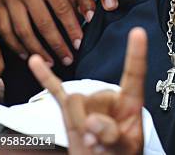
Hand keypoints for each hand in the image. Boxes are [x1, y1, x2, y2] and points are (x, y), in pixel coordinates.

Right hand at [0, 0, 81, 64]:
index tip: (80, 42)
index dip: (72, 29)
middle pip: (45, 25)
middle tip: (69, 59)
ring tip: (51, 61)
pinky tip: (27, 51)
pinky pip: (5, 28)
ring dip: (39, 50)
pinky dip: (16, 44)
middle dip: (59, 46)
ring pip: (23, 32)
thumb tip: (79, 8)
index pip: (63, 10)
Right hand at [28, 28, 145, 154]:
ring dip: (78, 126)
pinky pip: (56, 91)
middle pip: (94, 97)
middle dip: (93, 125)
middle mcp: (109, 97)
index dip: (136, 53)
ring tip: (90, 142)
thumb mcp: (125, 150)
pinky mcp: (70, 110)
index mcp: (130, 102)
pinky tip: (36, 62)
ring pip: (75, 102)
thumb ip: (112, 135)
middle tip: (101, 145)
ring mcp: (88, 102)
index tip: (138, 32)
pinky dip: (46, 77)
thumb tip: (91, 121)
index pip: (134, 74)